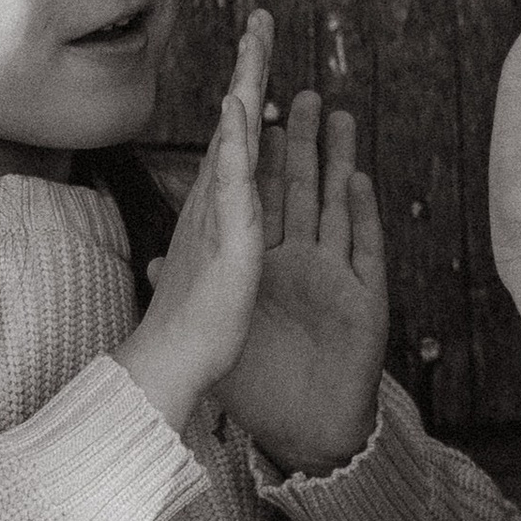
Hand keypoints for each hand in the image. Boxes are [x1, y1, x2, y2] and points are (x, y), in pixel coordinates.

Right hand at [120, 8, 271, 433]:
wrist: (172, 359)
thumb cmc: (192, 318)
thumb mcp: (211, 263)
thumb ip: (212, 236)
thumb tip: (196, 222)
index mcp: (220, 202)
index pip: (239, 135)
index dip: (248, 90)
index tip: (258, 47)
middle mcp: (216, 197)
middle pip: (235, 119)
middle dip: (249, 66)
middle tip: (262, 17)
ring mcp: (218, 211)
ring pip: (233, 137)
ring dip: (244, 86)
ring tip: (254, 41)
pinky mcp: (226, 234)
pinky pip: (232, 179)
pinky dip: (234, 141)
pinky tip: (238, 108)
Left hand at [216, 86, 390, 473]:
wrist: (305, 427)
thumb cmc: (260, 381)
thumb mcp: (220, 326)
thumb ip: (196, 290)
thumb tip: (155, 264)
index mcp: (272, 264)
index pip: (265, 198)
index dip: (262, 152)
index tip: (256, 105)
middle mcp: (308, 264)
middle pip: (305, 189)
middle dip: (304, 141)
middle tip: (306, 93)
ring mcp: (337, 280)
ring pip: (338, 207)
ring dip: (338, 160)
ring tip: (340, 115)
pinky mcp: (362, 303)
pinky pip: (365, 249)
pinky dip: (362, 212)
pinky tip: (359, 179)